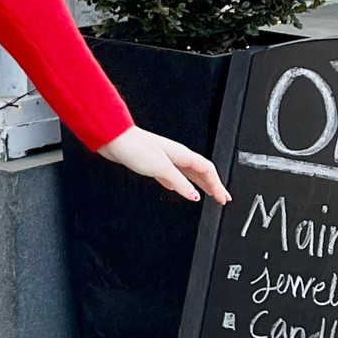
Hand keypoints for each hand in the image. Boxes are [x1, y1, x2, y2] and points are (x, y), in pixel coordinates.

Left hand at [98, 124, 230, 206]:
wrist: (115, 140)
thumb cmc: (136, 147)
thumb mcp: (162, 168)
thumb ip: (179, 182)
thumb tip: (194, 195)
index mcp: (182, 154)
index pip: (207, 170)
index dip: (217, 185)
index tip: (223, 197)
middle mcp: (176, 155)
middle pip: (200, 172)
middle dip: (212, 185)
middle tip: (221, 197)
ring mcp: (165, 159)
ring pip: (187, 174)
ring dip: (198, 185)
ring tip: (205, 194)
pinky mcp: (152, 163)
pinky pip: (172, 175)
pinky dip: (178, 184)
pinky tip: (175, 188)